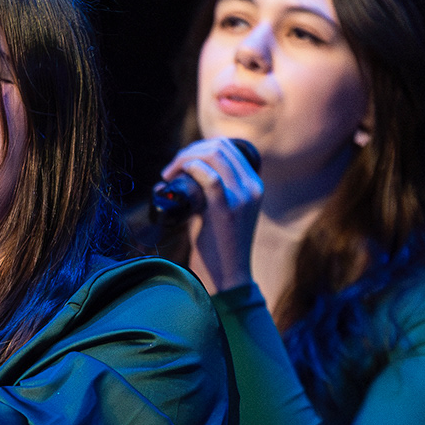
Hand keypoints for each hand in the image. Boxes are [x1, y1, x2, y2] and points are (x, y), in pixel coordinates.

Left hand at [162, 137, 262, 293]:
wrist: (228, 276)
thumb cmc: (218, 246)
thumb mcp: (217, 212)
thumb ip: (206, 192)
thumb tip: (176, 176)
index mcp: (254, 185)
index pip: (228, 148)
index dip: (200, 147)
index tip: (181, 162)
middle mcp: (252, 187)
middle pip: (220, 147)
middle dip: (190, 151)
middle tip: (171, 170)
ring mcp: (243, 197)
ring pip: (215, 156)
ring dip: (186, 158)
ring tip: (170, 174)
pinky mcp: (229, 210)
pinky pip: (211, 178)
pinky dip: (192, 169)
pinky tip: (178, 176)